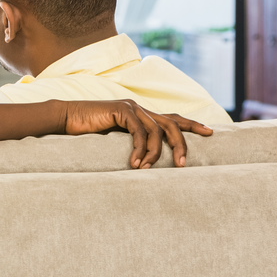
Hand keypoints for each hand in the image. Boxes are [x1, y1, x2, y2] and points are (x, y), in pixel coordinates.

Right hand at [59, 99, 213, 168]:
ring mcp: (131, 107)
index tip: (210, 132)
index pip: (172, 118)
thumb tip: (145, 162)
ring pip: (157, 130)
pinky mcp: (121, 110)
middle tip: (183, 164)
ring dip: (155, 153)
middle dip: (181, 144)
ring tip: (148, 169)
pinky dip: (139, 149)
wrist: (66, 119)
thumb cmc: (87, 133)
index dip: (191, 124)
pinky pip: (139, 132)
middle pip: (171, 123)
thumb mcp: (114, 140)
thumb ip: (131, 144)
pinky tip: (134, 163)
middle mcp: (140, 108)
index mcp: (141, 114)